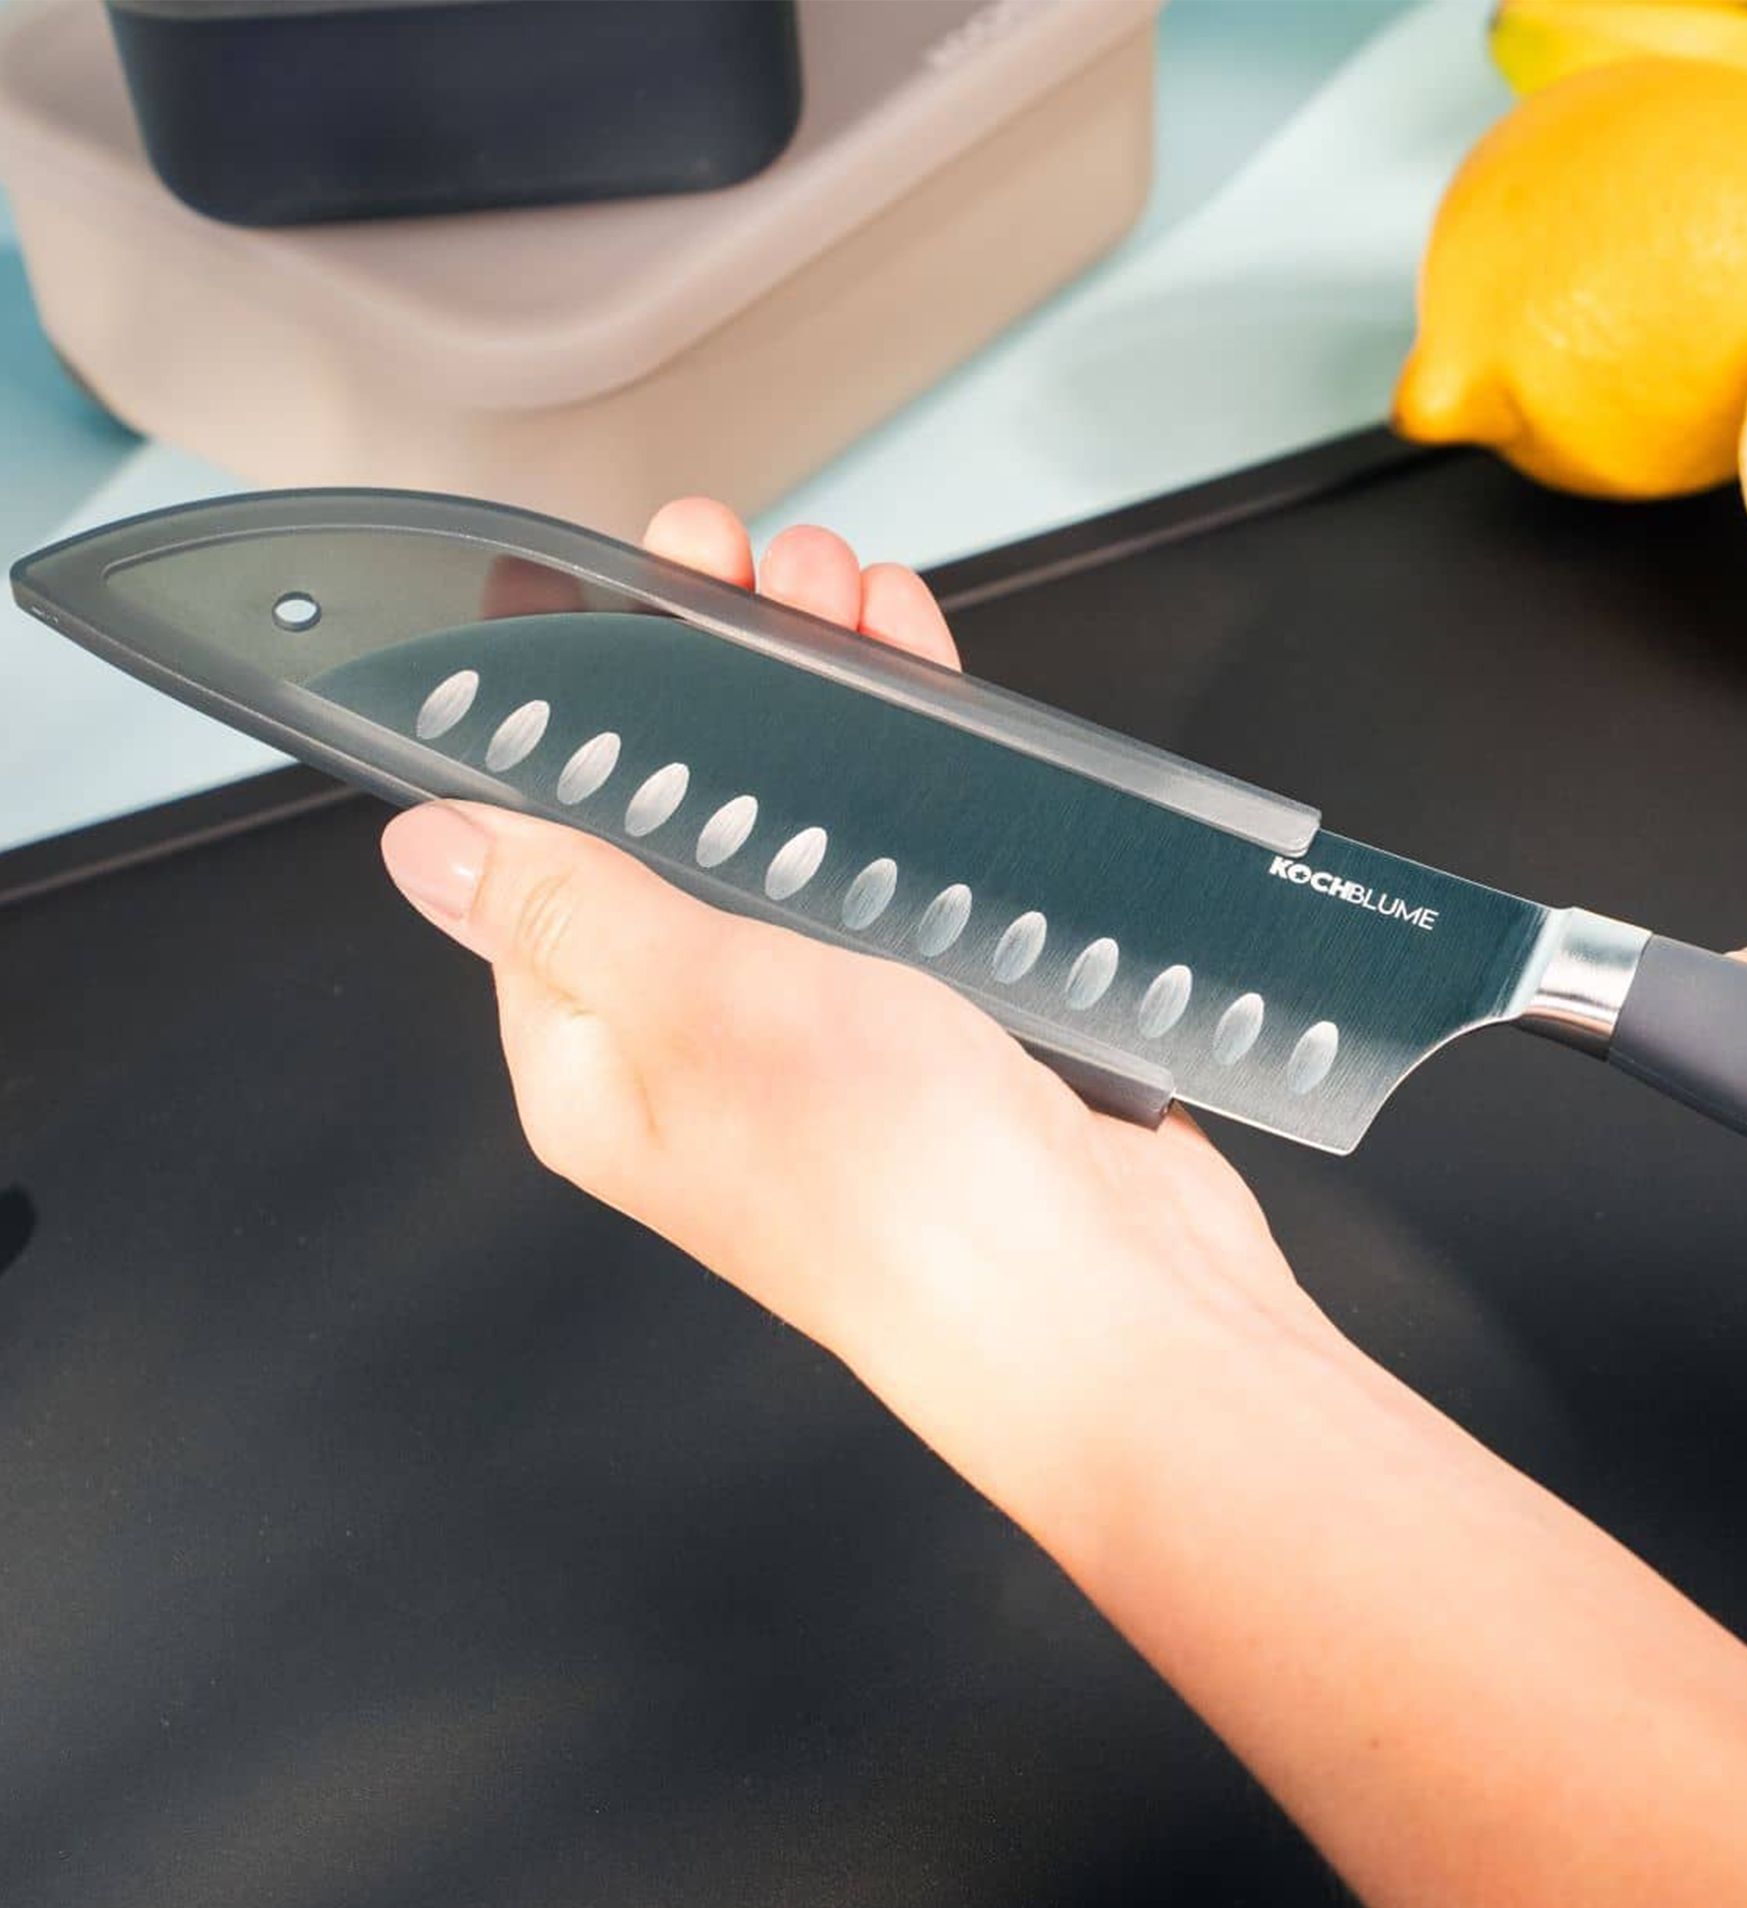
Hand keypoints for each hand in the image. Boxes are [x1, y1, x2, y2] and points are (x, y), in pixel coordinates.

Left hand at [378, 499, 1323, 1521]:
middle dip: (704, 680)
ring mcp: (836, 1021)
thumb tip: (432, 851)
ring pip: (805, 821)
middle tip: (727, 563)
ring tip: (827, 587)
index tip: (600, 606)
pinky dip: (907, 756)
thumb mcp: (700, 1006)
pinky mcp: (946, 1006)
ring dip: (811, 695)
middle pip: (684, 819)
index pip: (546, 856)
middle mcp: (709, 1042)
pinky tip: (910, 673)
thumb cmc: (901, 1192)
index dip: (573, 720)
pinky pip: (908, 853)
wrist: (1103, 1295)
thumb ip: (568, 908)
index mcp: (605, 1060)